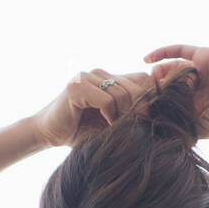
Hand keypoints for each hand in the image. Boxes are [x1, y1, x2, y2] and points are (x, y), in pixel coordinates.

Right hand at [32, 68, 154, 147]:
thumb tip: (159, 118)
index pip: (142, 80)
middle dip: (139, 108)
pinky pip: (105, 99)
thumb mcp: (112, 124)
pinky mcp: (76, 87)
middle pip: (136, 85)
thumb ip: (130, 116)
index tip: (149, 118)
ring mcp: (87, 77)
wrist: (49, 133)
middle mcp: (99, 74)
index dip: (151, 97)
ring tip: (115, 128)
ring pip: (121, 93)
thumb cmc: (81, 132)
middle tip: (134, 126)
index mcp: (109, 79)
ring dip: (123, 115)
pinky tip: (105, 124)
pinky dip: (109, 115)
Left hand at [142, 43, 208, 139]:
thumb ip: (182, 125)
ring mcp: (199, 71)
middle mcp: (197, 90)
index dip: (156, 106)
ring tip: (149, 81)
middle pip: (168, 87)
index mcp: (198, 108)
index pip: (170, 105)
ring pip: (171, 69)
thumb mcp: (203, 128)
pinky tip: (146, 59)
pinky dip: (161, 52)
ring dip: (158, 75)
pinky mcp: (202, 55)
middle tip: (144, 95)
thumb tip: (155, 128)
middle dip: (155, 90)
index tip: (141, 111)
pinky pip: (178, 51)